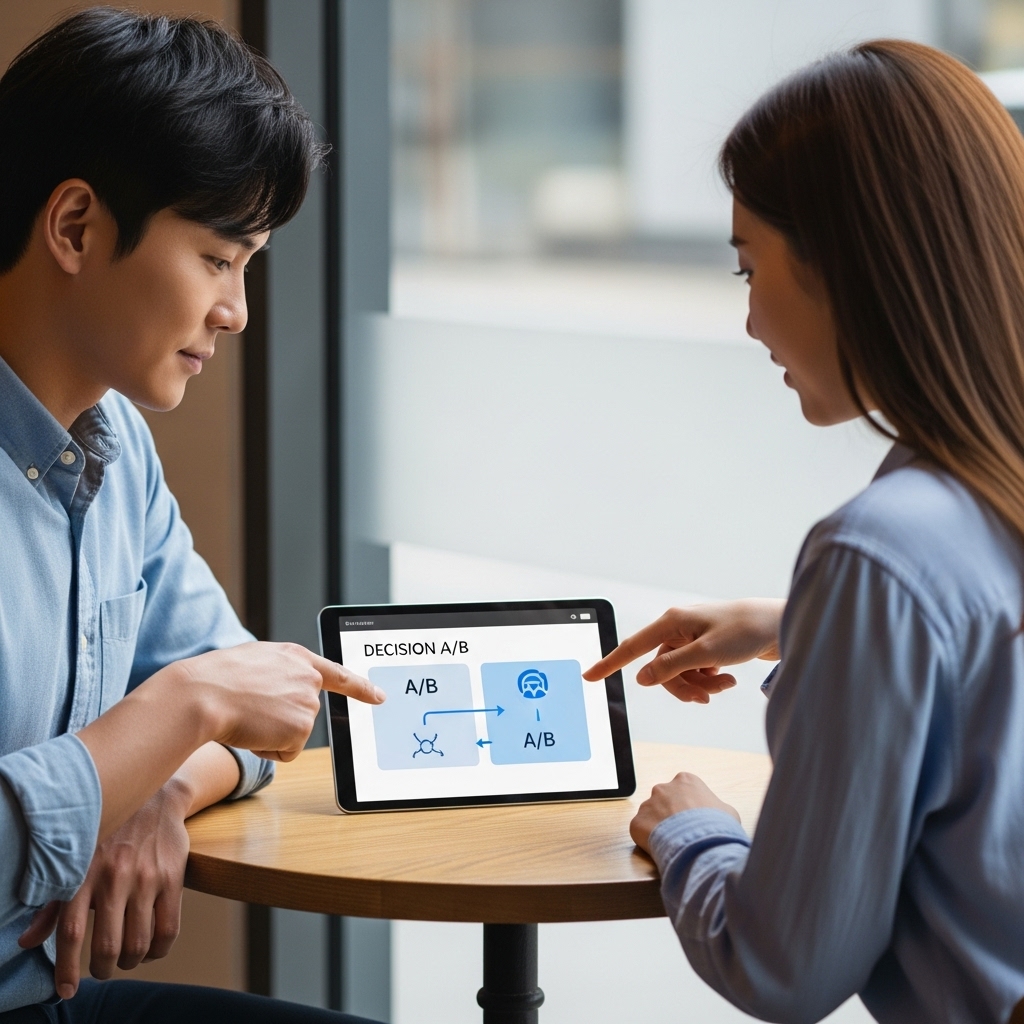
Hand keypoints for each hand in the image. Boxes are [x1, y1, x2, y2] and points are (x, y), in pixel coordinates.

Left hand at [18, 781, 190, 998]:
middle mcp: (114, 876)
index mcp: (84, 873)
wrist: (156, 795)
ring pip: (139, 942)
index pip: (71, 933)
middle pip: (108, 945)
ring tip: (127, 959)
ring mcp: (146, 877)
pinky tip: (151, 948)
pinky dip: (159, 949)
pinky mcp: (172, 877)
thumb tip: (27, 942)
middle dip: (105, 969)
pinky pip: (169, 928)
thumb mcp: (75, 860)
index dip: (67, 969)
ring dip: (131, 962)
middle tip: (103, 971)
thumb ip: (53, 903)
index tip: (67, 991)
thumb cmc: (109, 831)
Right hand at [170, 641, 384, 762]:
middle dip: (279, 719)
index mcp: (295, 657)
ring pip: (292, 734)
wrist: (203, 695)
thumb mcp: (253, 661)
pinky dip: (267, 748)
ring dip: (270, 734)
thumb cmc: (216, 678)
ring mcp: (308, 703)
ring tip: (246, 716)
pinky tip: (251, 731)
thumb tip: (279, 693)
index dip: (360, 687)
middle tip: (250, 709)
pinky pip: (286, 751)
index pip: (337, 673)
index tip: (380, 696)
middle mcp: (308, 678)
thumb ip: (277, 672)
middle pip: (303, 713)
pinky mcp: (301, 728)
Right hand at [583, 599, 783, 703]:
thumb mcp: (706, 654)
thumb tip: (642, 678)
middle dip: (683, 687)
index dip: (609, 663)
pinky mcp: (704, 646)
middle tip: (706, 697)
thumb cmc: (744, 631)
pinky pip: (694, 671)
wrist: (777, 625)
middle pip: (661, 670)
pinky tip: (727, 677)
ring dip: (700, 685)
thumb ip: (671, 667)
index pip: (633, 647)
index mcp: (671, 622)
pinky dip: (709, 680)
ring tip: (725, 686)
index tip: (589, 676)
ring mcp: (690, 638)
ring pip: (680, 674)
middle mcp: (677, 628)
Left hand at [630, 772, 739, 852]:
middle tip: (681, 831)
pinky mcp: (637, 822)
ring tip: (672, 842)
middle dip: (670, 814)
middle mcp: (663, 787)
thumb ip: (716, 807)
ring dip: (658, 826)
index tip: (692, 819)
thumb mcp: (728, 812)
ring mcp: (648, 804)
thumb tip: (716, 814)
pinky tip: (662, 847)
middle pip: (664, 800)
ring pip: (651, 815)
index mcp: (685, 780)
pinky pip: (641, 830)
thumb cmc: (717, 827)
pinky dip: (648, 839)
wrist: (700, 844)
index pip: (683, 790)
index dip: (688, 806)